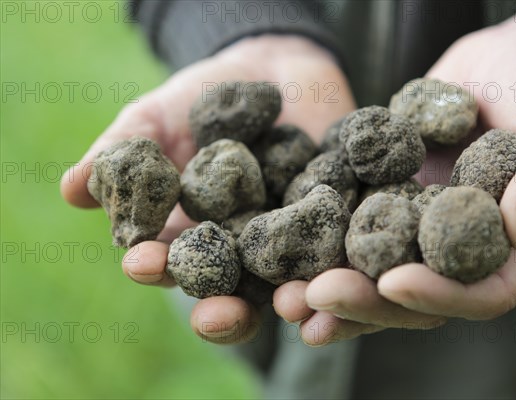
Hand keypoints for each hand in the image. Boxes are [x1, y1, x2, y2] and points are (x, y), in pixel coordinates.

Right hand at [61, 35, 355, 343]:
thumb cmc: (202, 97)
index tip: (144, 263)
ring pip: (290, 285)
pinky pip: (341, 251)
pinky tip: (342, 273)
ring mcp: (290, 241)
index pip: (173, 265)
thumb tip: (69, 189)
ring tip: (289, 304)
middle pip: (233, 294)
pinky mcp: (336, 224)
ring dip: (289, 301)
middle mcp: (241, 251)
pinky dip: (342, 265)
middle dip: (224, 309)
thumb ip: (123, 152)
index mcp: (193, 238)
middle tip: (219, 316)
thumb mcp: (157, 118)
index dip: (158, 268)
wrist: (272, 68)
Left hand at [273, 2, 515, 344]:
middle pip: (415, 293)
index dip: (439, 296)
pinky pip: (354, 223)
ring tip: (284, 299)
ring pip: (376, 270)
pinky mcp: (390, 195)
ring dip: (330, 288)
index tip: (392, 284)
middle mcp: (464, 246)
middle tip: (312, 298)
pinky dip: (321, 238)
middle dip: (364, 301)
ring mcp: (423, 224)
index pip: (480, 291)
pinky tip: (283, 243)